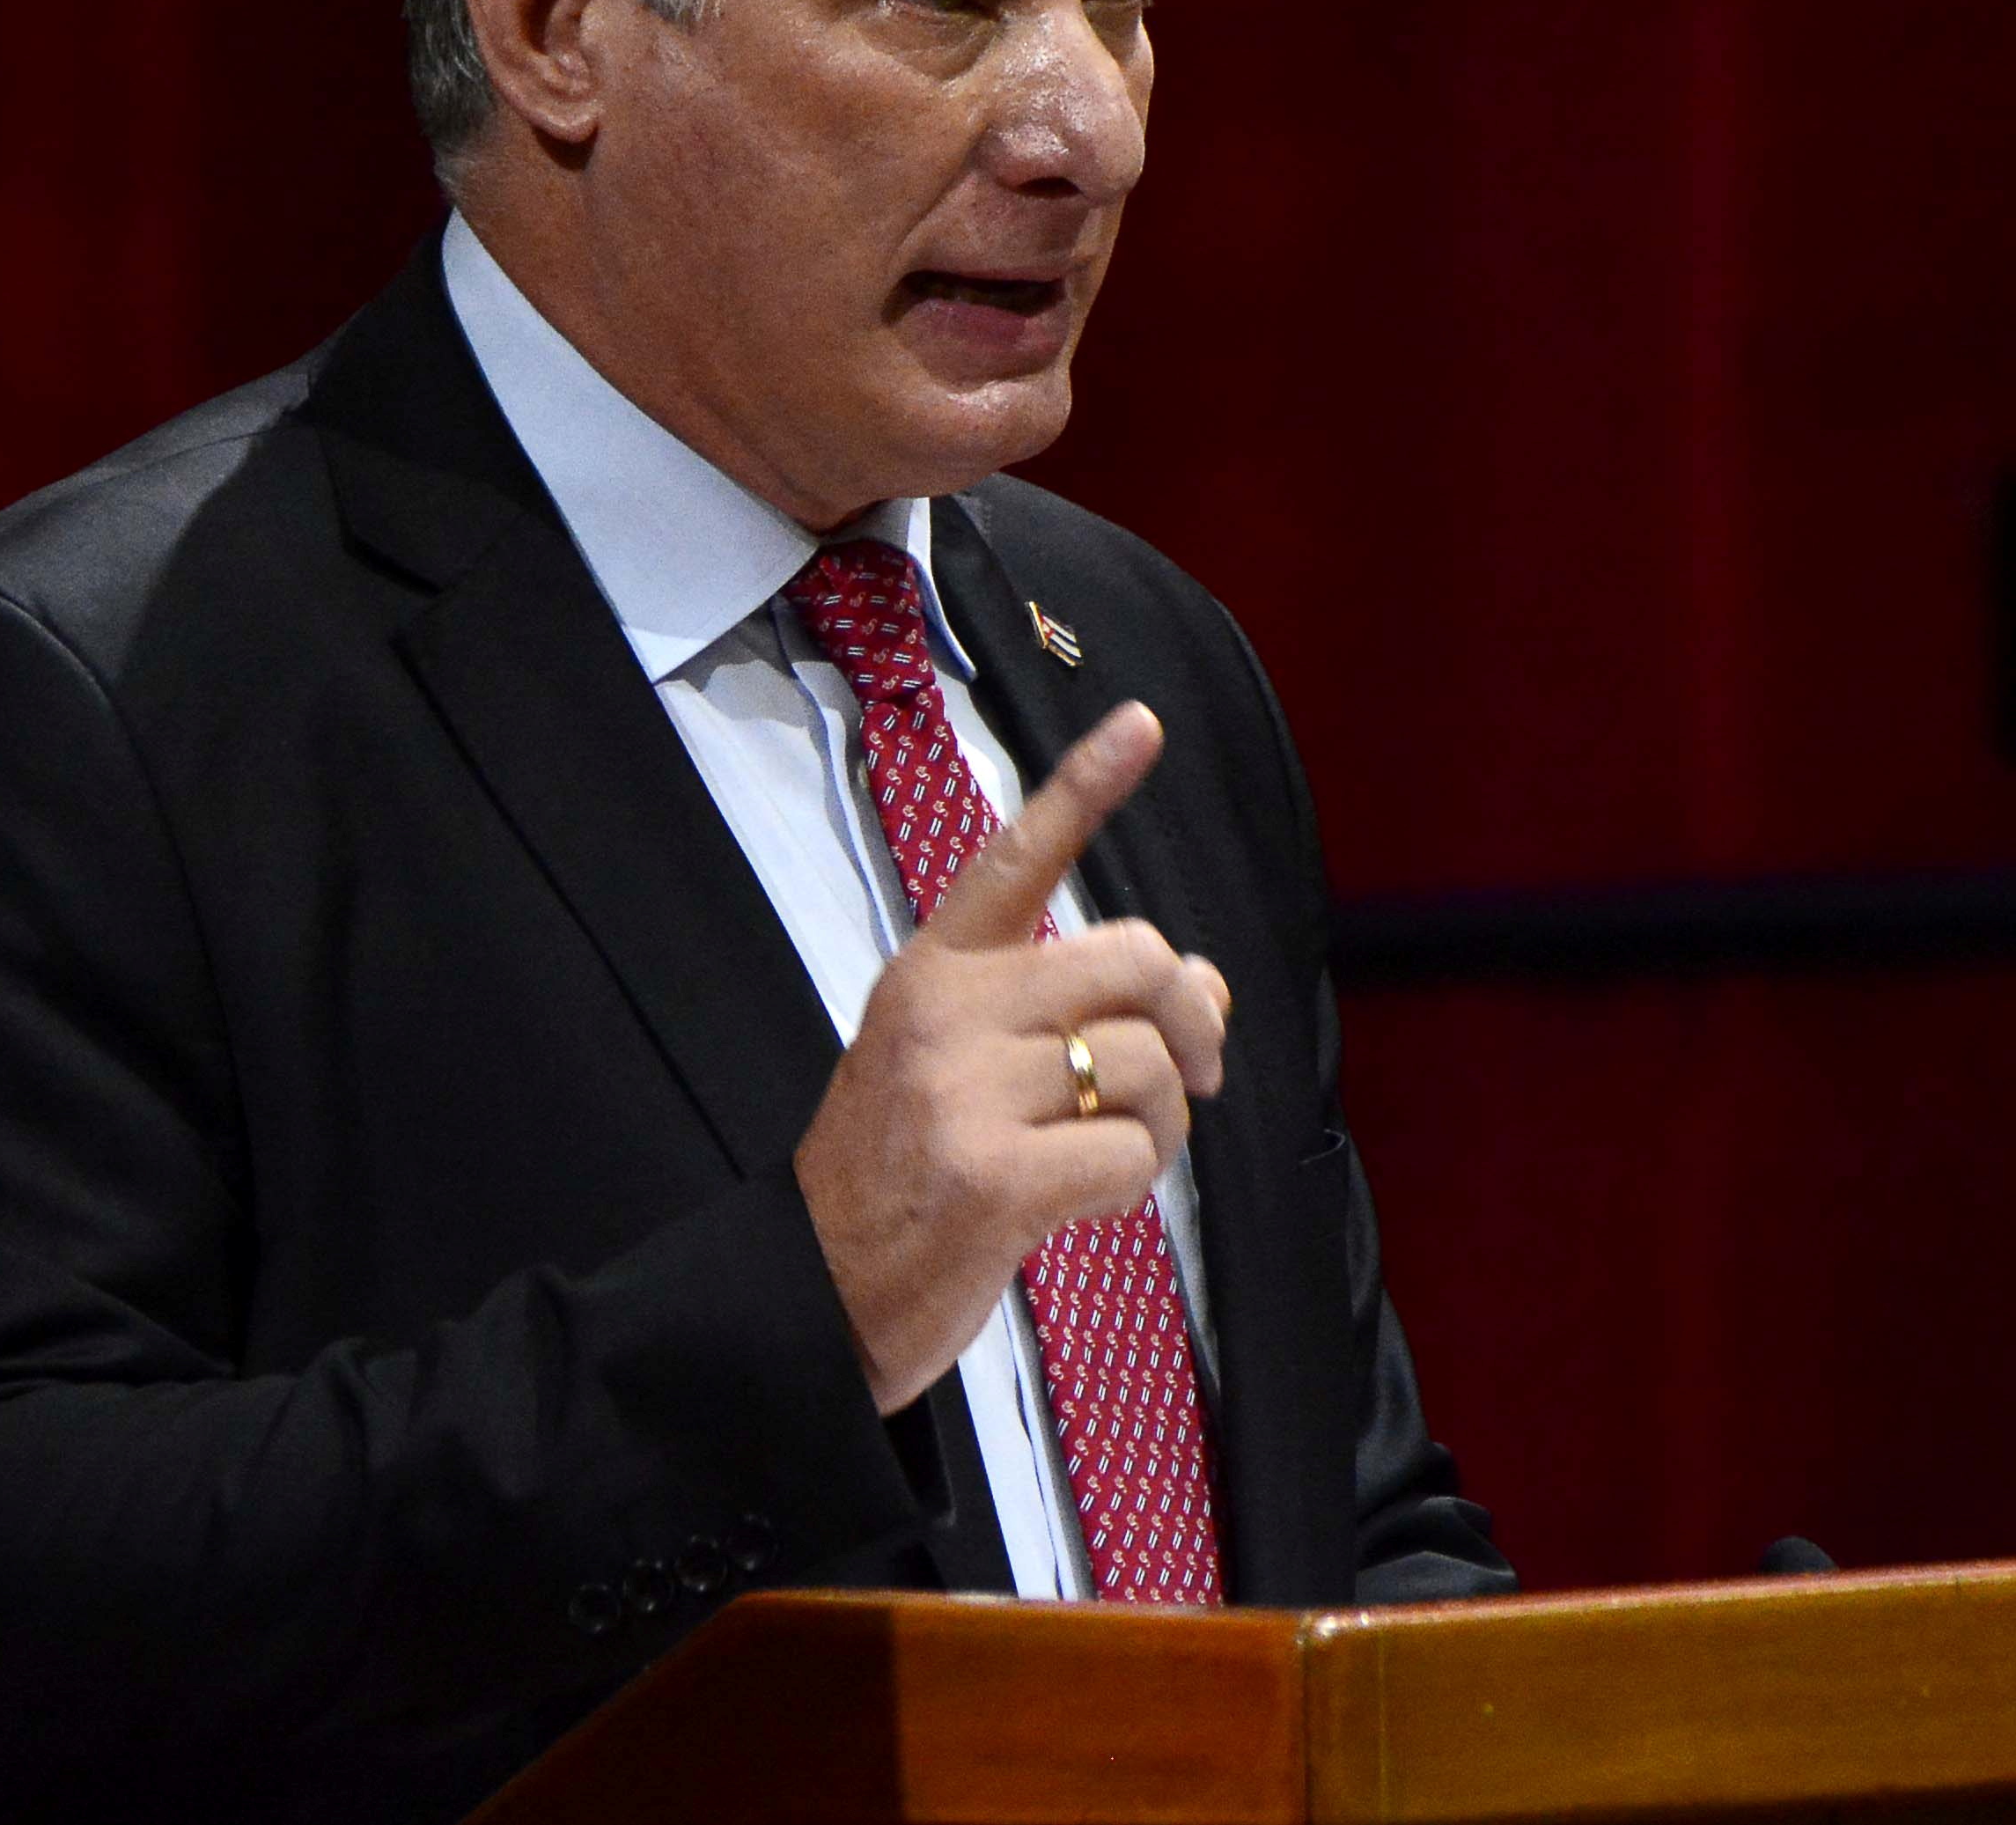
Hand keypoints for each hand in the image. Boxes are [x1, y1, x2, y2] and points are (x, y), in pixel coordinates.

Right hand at [791, 701, 1232, 1414]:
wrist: (811, 1292)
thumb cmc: (899, 1177)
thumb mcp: (957, 1067)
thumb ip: (1064, 1014)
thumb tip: (1205, 983)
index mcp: (928, 974)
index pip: (1016, 859)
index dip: (1086, 786)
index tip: (1143, 723)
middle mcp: (943, 1015)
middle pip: (1133, 960)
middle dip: (1189, 1020)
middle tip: (1193, 1072)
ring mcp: (964, 1094)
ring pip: (1145, 1064)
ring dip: (1162, 1119)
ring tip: (1107, 1152)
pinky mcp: (995, 1178)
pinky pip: (1132, 1153)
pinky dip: (1132, 1183)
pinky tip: (1078, 1200)